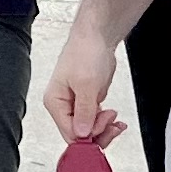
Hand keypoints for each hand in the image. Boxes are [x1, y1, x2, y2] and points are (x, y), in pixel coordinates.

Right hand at [43, 23, 123, 146]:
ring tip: (115, 118)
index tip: (104, 127)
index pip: (69, 132)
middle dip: (98, 132)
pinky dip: (106, 122)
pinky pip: (95, 120)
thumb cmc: (86, 52)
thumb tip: (81, 134)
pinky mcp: (87, 102)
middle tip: (112, 123)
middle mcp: (63, 106)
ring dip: (104, 128)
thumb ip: (84, 112)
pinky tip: (114, 119)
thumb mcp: (87, 85)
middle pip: (78, 134)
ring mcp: (75, 104)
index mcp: (55, 102)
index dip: (89, 135)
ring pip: (88, 129)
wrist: (97, 36)